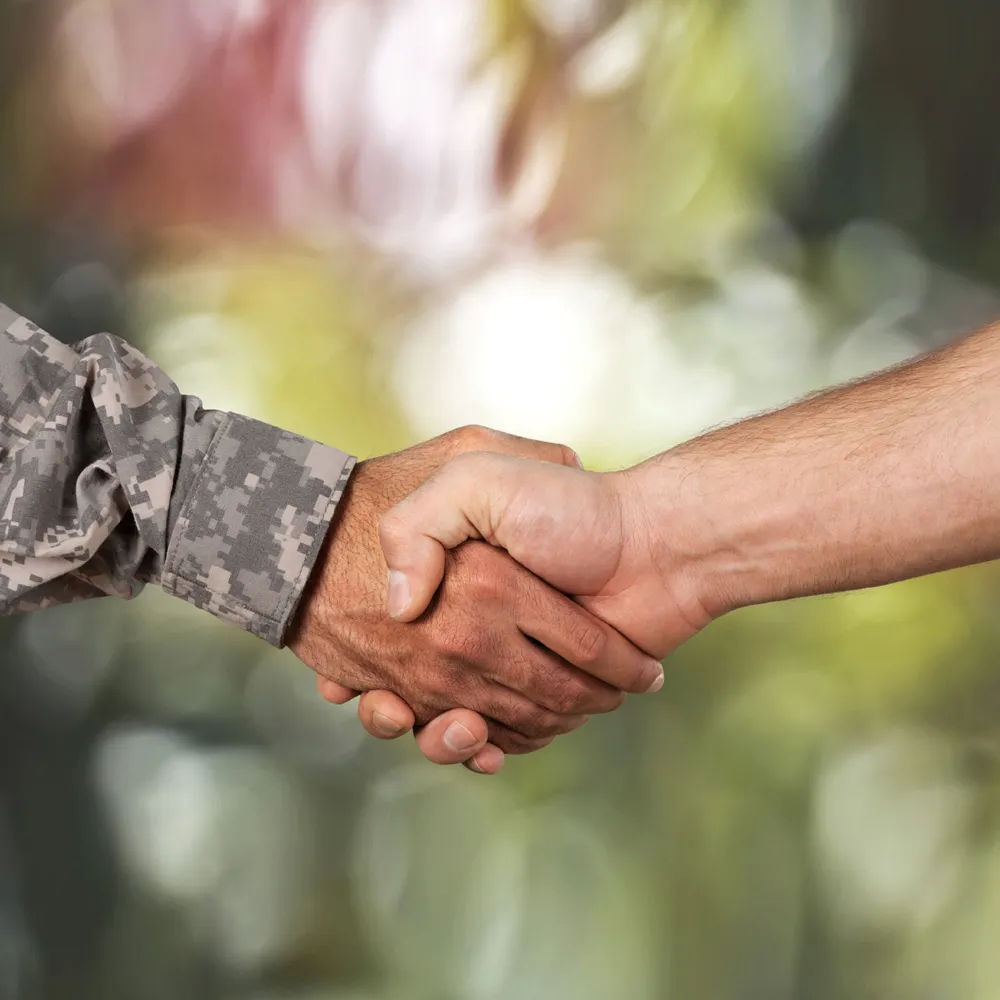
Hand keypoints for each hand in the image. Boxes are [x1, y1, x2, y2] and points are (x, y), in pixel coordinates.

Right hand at [288, 428, 663, 770]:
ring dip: (450, 738)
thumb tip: (400, 609)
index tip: (348, 682)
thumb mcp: (478, 477)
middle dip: (413, 706)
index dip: (369, 663)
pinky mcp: (546, 693)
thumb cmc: (572, 509)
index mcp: (455, 583)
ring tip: (461, 726)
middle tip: (402, 709)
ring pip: (459, 719)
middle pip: (426, 686)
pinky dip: (491, 749)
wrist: (656, 545)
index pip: (394, 633)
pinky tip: (484, 744)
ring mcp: (510, 660)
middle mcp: (477, 623)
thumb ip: (421, 524)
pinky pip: (504, 735)